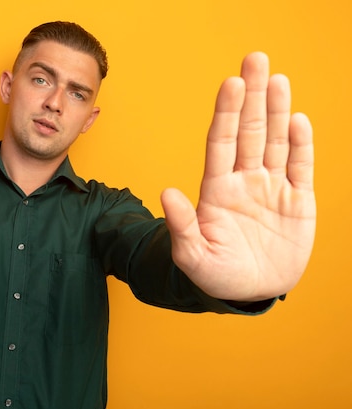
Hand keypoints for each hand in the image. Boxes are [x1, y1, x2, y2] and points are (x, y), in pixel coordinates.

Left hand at [160, 52, 315, 300]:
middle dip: (252, 96)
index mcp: (217, 190)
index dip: (226, 113)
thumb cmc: (215, 275)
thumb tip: (167, 193)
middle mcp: (244, 181)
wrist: (250, 291)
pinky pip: (300, 167)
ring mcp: (271, 188)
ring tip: (277, 78)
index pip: (220, 143)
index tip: (230, 83)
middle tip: (255, 59)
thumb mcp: (192, 256)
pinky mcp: (297, 201)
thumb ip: (182, 226)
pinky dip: (301, 145)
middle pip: (248, 131)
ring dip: (277, 111)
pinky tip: (298, 119)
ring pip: (274, 141)